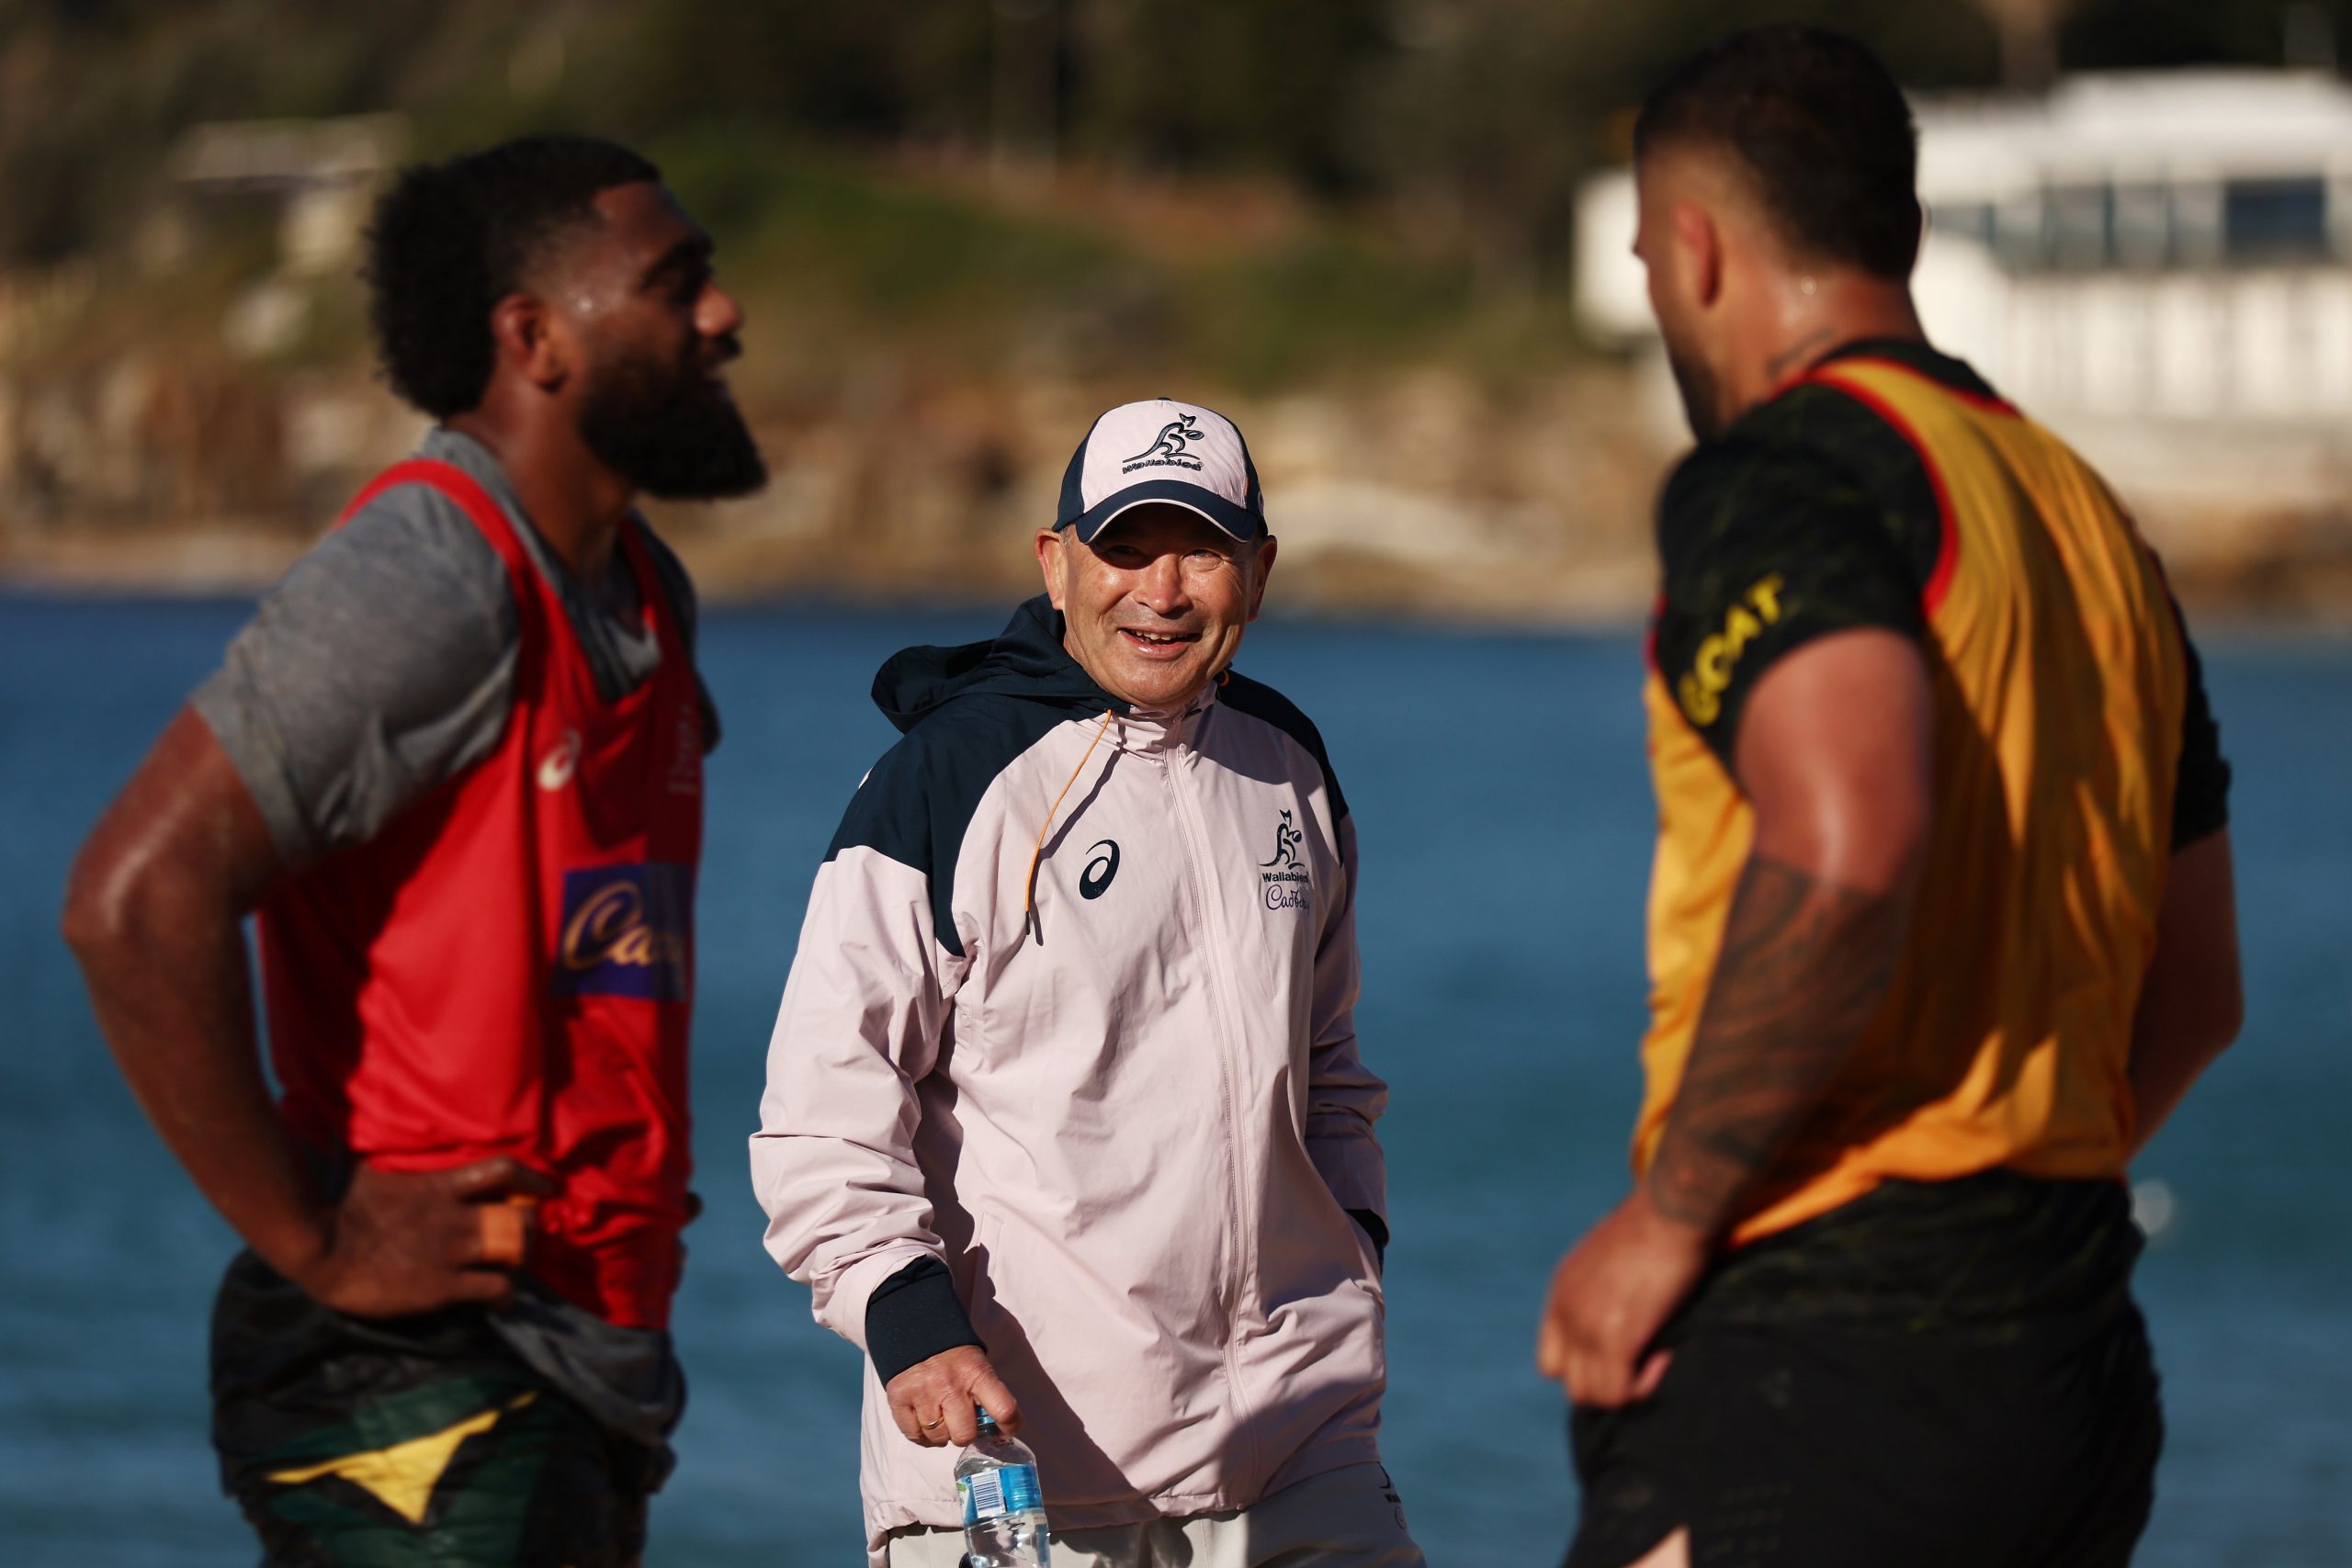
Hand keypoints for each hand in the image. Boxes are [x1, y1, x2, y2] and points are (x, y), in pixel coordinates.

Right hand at [290, 1156, 557, 1317]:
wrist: (319, 1244)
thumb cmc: (338, 1205)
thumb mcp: (376, 1172)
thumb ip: (399, 1166)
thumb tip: (391, 1145)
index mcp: (440, 1186)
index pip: (502, 1171)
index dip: (532, 1178)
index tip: (548, 1188)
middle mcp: (457, 1217)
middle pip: (520, 1217)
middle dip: (530, 1228)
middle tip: (526, 1239)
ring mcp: (453, 1251)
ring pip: (514, 1251)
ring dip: (521, 1261)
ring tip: (515, 1269)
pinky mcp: (444, 1285)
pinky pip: (494, 1289)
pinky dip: (506, 1296)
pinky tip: (503, 1303)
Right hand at [884, 1345, 1021, 1448]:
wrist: (915, 1328)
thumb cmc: (954, 1354)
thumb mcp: (978, 1363)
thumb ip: (988, 1393)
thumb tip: (1000, 1428)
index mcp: (976, 1373)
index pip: (1004, 1410)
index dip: (1010, 1426)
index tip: (1007, 1429)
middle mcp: (949, 1385)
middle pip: (965, 1434)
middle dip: (967, 1433)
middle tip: (963, 1422)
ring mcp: (922, 1394)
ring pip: (938, 1438)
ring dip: (943, 1434)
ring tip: (942, 1419)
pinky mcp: (898, 1399)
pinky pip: (914, 1436)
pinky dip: (922, 1436)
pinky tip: (926, 1423)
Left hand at [1536, 1189, 1711, 1407]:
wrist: (1669, 1210)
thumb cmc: (1652, 1225)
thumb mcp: (1608, 1254)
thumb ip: (1601, 1285)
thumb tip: (1620, 1303)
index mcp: (1561, 1293)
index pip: (1552, 1361)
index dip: (1586, 1368)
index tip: (1621, 1354)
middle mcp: (1566, 1314)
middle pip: (1573, 1385)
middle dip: (1609, 1383)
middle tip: (1642, 1361)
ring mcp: (1587, 1328)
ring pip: (1595, 1396)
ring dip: (1628, 1387)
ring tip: (1655, 1357)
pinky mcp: (1616, 1338)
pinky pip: (1621, 1393)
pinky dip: (1645, 1385)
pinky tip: (1665, 1355)